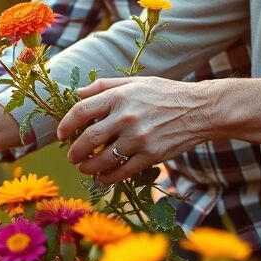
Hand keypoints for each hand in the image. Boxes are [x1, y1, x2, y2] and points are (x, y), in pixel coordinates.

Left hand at [55, 76, 211, 185]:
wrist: (200, 109)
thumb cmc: (165, 93)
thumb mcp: (134, 82)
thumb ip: (104, 87)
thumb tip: (77, 94)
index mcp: (119, 96)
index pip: (81, 111)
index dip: (66, 124)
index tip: (60, 134)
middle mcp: (126, 117)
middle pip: (88, 139)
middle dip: (74, 151)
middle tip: (71, 156)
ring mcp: (139, 139)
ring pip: (103, 159)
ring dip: (88, 167)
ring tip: (84, 168)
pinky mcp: (151, 156)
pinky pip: (123, 172)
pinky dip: (108, 178)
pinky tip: (102, 178)